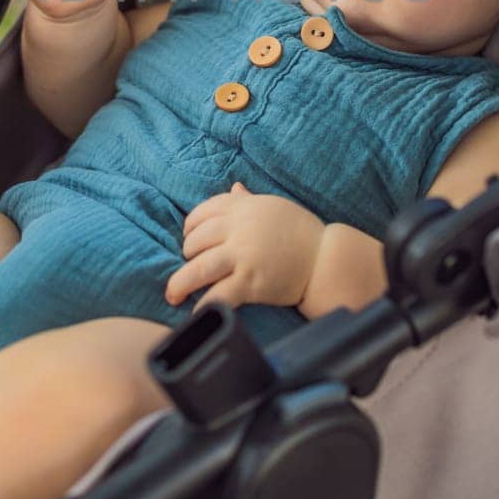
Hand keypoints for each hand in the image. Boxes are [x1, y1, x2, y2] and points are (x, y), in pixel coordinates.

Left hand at [165, 183, 324, 311]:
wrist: (325, 258)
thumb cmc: (301, 232)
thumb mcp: (273, 207)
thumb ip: (248, 200)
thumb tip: (234, 187)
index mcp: (242, 207)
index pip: (201, 214)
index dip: (189, 229)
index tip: (189, 241)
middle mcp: (238, 228)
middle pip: (194, 241)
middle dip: (186, 256)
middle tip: (187, 269)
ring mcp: (243, 255)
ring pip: (198, 268)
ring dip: (179, 284)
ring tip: (172, 294)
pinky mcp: (250, 281)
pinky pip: (217, 294)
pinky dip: (202, 305)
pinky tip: (196, 312)